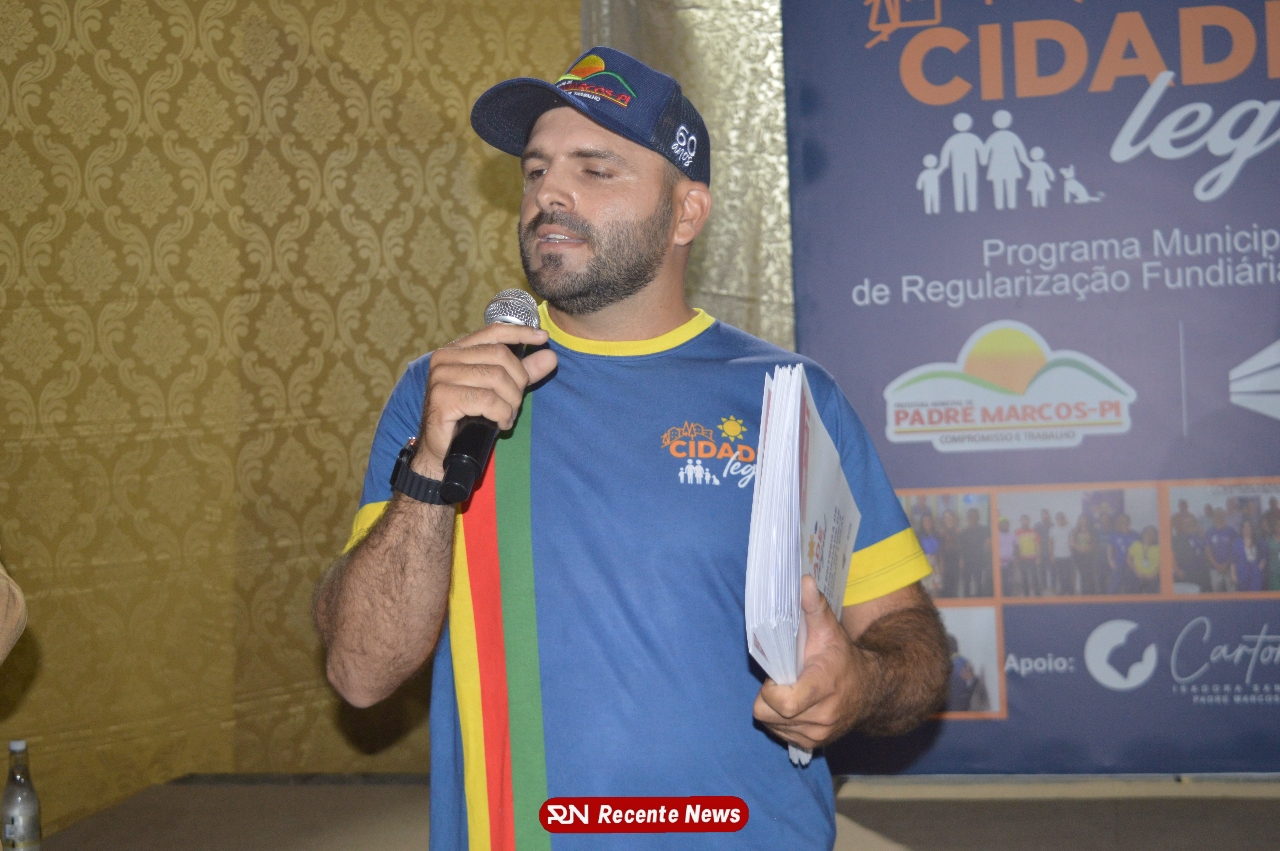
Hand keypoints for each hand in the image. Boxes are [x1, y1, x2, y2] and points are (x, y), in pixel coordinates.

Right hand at [415, 323, 556, 477]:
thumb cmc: (469, 419)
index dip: (521, 332)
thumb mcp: (500, 391)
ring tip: (506, 416)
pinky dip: (501, 413)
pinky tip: (500, 423)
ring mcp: (441, 377)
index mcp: (456, 351)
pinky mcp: (442, 398)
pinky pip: (487, 400)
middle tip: (515, 404)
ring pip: (496, 377)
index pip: (493, 332)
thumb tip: (550, 356)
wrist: (442, 451)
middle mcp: (445, 358)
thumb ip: (522, 373)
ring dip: (510, 402)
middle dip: (518, 382)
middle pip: (500, 356)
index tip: (543, 338)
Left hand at [753, 574, 868, 749]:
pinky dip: (781, 721)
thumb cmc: (844, 659)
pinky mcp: (812, 745)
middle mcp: (821, 717)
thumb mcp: (830, 631)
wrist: (873, 692)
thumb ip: (814, 607)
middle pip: (768, 714)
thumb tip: (804, 581)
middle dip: (768, 697)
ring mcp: (817, 735)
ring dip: (774, 710)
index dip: (771, 690)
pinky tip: (795, 705)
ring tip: (790, 691)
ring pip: (772, 726)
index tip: (777, 676)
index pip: (783, 703)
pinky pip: (779, 734)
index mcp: (822, 688)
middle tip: (782, 681)